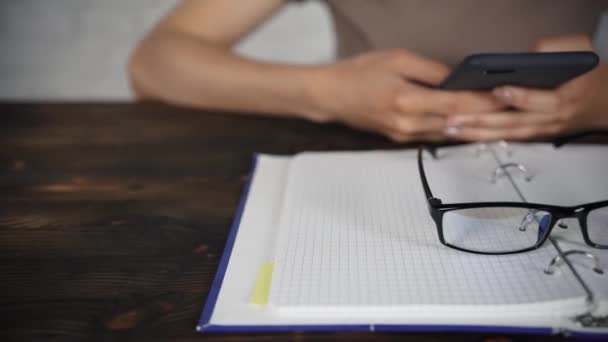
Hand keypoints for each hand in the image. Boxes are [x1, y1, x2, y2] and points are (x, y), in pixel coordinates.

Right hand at [306, 50, 501, 141]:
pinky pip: (433, 137)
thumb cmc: (359, 72)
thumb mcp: (397, 59)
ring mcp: (404, 136)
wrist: (330, 97)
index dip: (485, 102)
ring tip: (496, 120)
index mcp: (409, 101)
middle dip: (486, 117)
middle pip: (457, 123)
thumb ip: (431, 71)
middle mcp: (410, 124)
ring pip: (447, 134)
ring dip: (472, 128)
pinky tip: (467, 126)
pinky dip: (452, 131)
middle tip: (511, 110)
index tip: (507, 96)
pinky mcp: (399, 139)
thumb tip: (456, 80)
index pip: (458, 104)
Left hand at [445, 35, 607, 140]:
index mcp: (563, 99)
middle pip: (513, 122)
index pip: (540, 101)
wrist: (599, 103)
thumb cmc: (586, 76)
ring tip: (450, 128)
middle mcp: (549, 119)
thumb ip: (556, 50)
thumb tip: (530, 53)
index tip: (498, 90)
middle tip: (456, 117)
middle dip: (482, 121)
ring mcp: (538, 131)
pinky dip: (481, 137)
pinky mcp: (529, 136)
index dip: (520, 97)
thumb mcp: (580, 53)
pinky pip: (503, 138)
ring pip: (504, 134)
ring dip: (476, 133)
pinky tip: (461, 133)